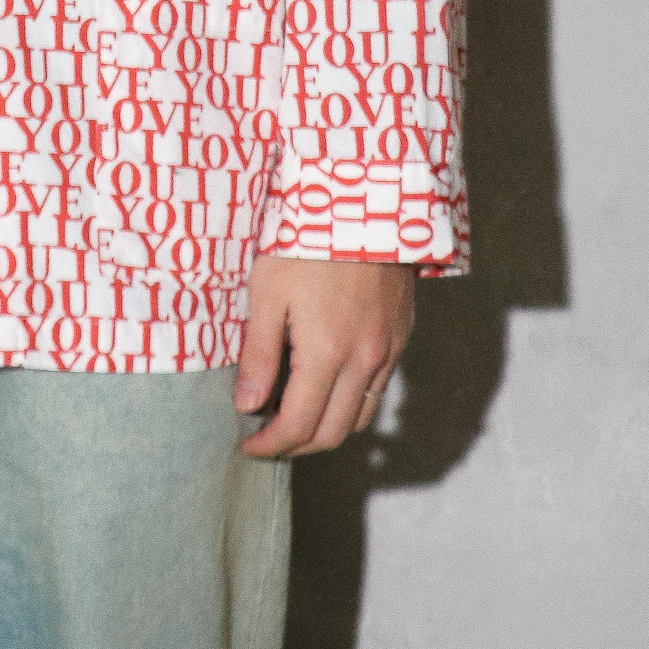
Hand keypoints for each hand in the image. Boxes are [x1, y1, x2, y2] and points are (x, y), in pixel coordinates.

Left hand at [235, 256, 414, 457]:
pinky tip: (326, 387)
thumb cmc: (306, 241)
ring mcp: (388, 349)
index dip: (271, 445)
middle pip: (333, 432)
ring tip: (293, 419)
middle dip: (296, 447)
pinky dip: (350, 402)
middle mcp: (365, 360)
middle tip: (267, 442)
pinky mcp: (400, 334)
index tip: (248, 447)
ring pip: (360, 415)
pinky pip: (378, 387)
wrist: (364, 201)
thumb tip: (247, 405)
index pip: (299, 424)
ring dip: (326, 429)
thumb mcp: (268, 292)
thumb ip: (259, 353)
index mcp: (327, 353)